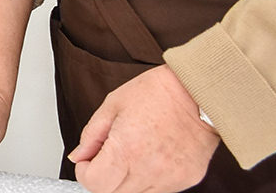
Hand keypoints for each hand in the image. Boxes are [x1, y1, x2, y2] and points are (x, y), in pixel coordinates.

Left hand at [70, 65, 218, 192]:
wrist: (198, 92)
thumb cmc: (157, 92)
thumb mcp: (112, 105)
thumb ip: (91, 135)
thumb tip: (78, 155)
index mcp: (126, 151)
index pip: (95, 183)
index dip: (85, 171)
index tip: (87, 160)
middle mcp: (148, 170)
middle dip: (103, 177)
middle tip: (106, 155)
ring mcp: (170, 179)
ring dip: (125, 180)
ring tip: (131, 153)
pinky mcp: (186, 180)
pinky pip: (158, 190)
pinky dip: (147, 179)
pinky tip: (149, 157)